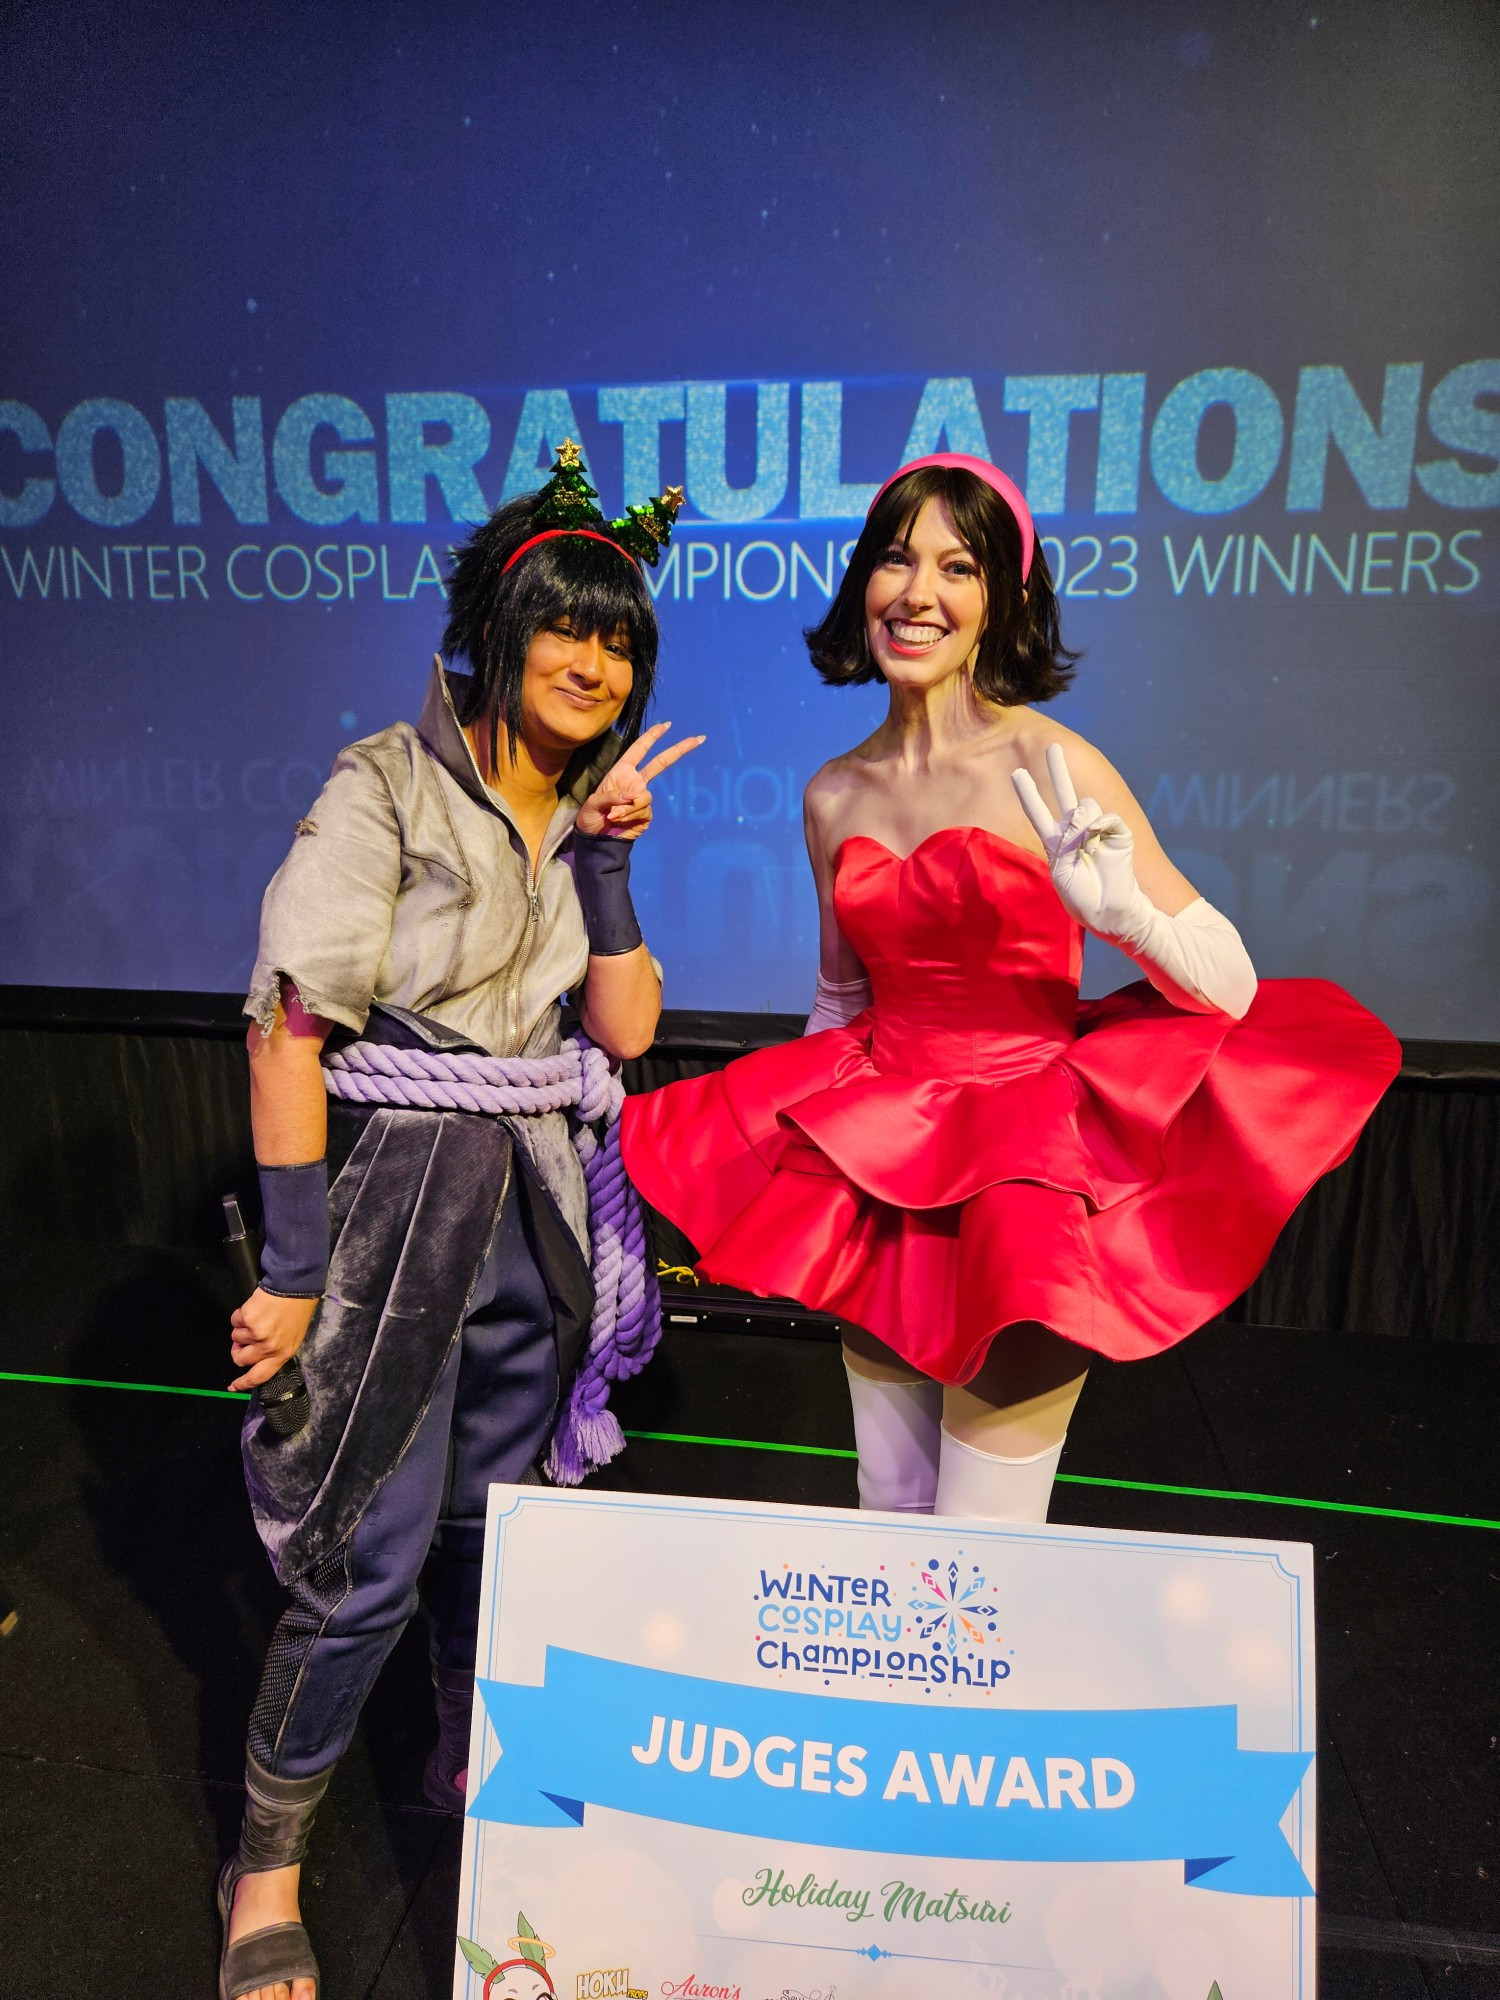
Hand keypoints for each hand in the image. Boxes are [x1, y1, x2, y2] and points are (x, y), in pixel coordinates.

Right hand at [229, 1288, 318, 1391]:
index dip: (243, 1383)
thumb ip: (273, 1350)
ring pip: (235, 1337)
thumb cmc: (296, 1309)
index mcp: (283, 1353)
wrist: (295, 1286)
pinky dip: (241, 1314)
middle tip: (242, 1340)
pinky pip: (235, 1321)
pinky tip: (255, 1308)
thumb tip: (251, 1354)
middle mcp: (269, 1347)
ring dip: (242, 1328)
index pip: (259, 1376)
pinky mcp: (248, 1320)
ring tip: (258, 1317)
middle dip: (237, 1350)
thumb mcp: (292, 1337)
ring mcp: (257, 1334)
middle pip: (241, 1359)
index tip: (233, 1386)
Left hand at [575, 722, 705, 839]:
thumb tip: (633, 796)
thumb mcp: (594, 804)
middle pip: (660, 763)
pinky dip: (631, 817)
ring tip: (613, 817)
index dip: (652, 736)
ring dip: (628, 808)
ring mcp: (642, 798)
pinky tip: (620, 822)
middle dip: (679, 750)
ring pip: (645, 797)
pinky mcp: (646, 814)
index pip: (639, 750)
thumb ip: (611, 796)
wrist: (597, 839)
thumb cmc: (591, 816)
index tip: (666, 725)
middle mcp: (635, 782)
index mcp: (622, 771)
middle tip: (698, 738)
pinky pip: (644, 811)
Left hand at [1011, 742, 1145, 938]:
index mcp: (1056, 843)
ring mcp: (1097, 829)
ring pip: (1086, 807)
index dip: (1028, 793)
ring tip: (1089, 854)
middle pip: (1064, 794)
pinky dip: (1102, 832)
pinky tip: (1104, 852)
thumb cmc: (1084, 899)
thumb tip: (1082, 812)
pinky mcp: (1117, 831)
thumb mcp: (1064, 873)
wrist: (1114, 912)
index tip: (1018, 773)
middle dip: (1058, 770)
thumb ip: (1068, 841)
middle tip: (1054, 747)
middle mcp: (1075, 831)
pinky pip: (1105, 819)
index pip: (1038, 813)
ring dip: (1083, 827)